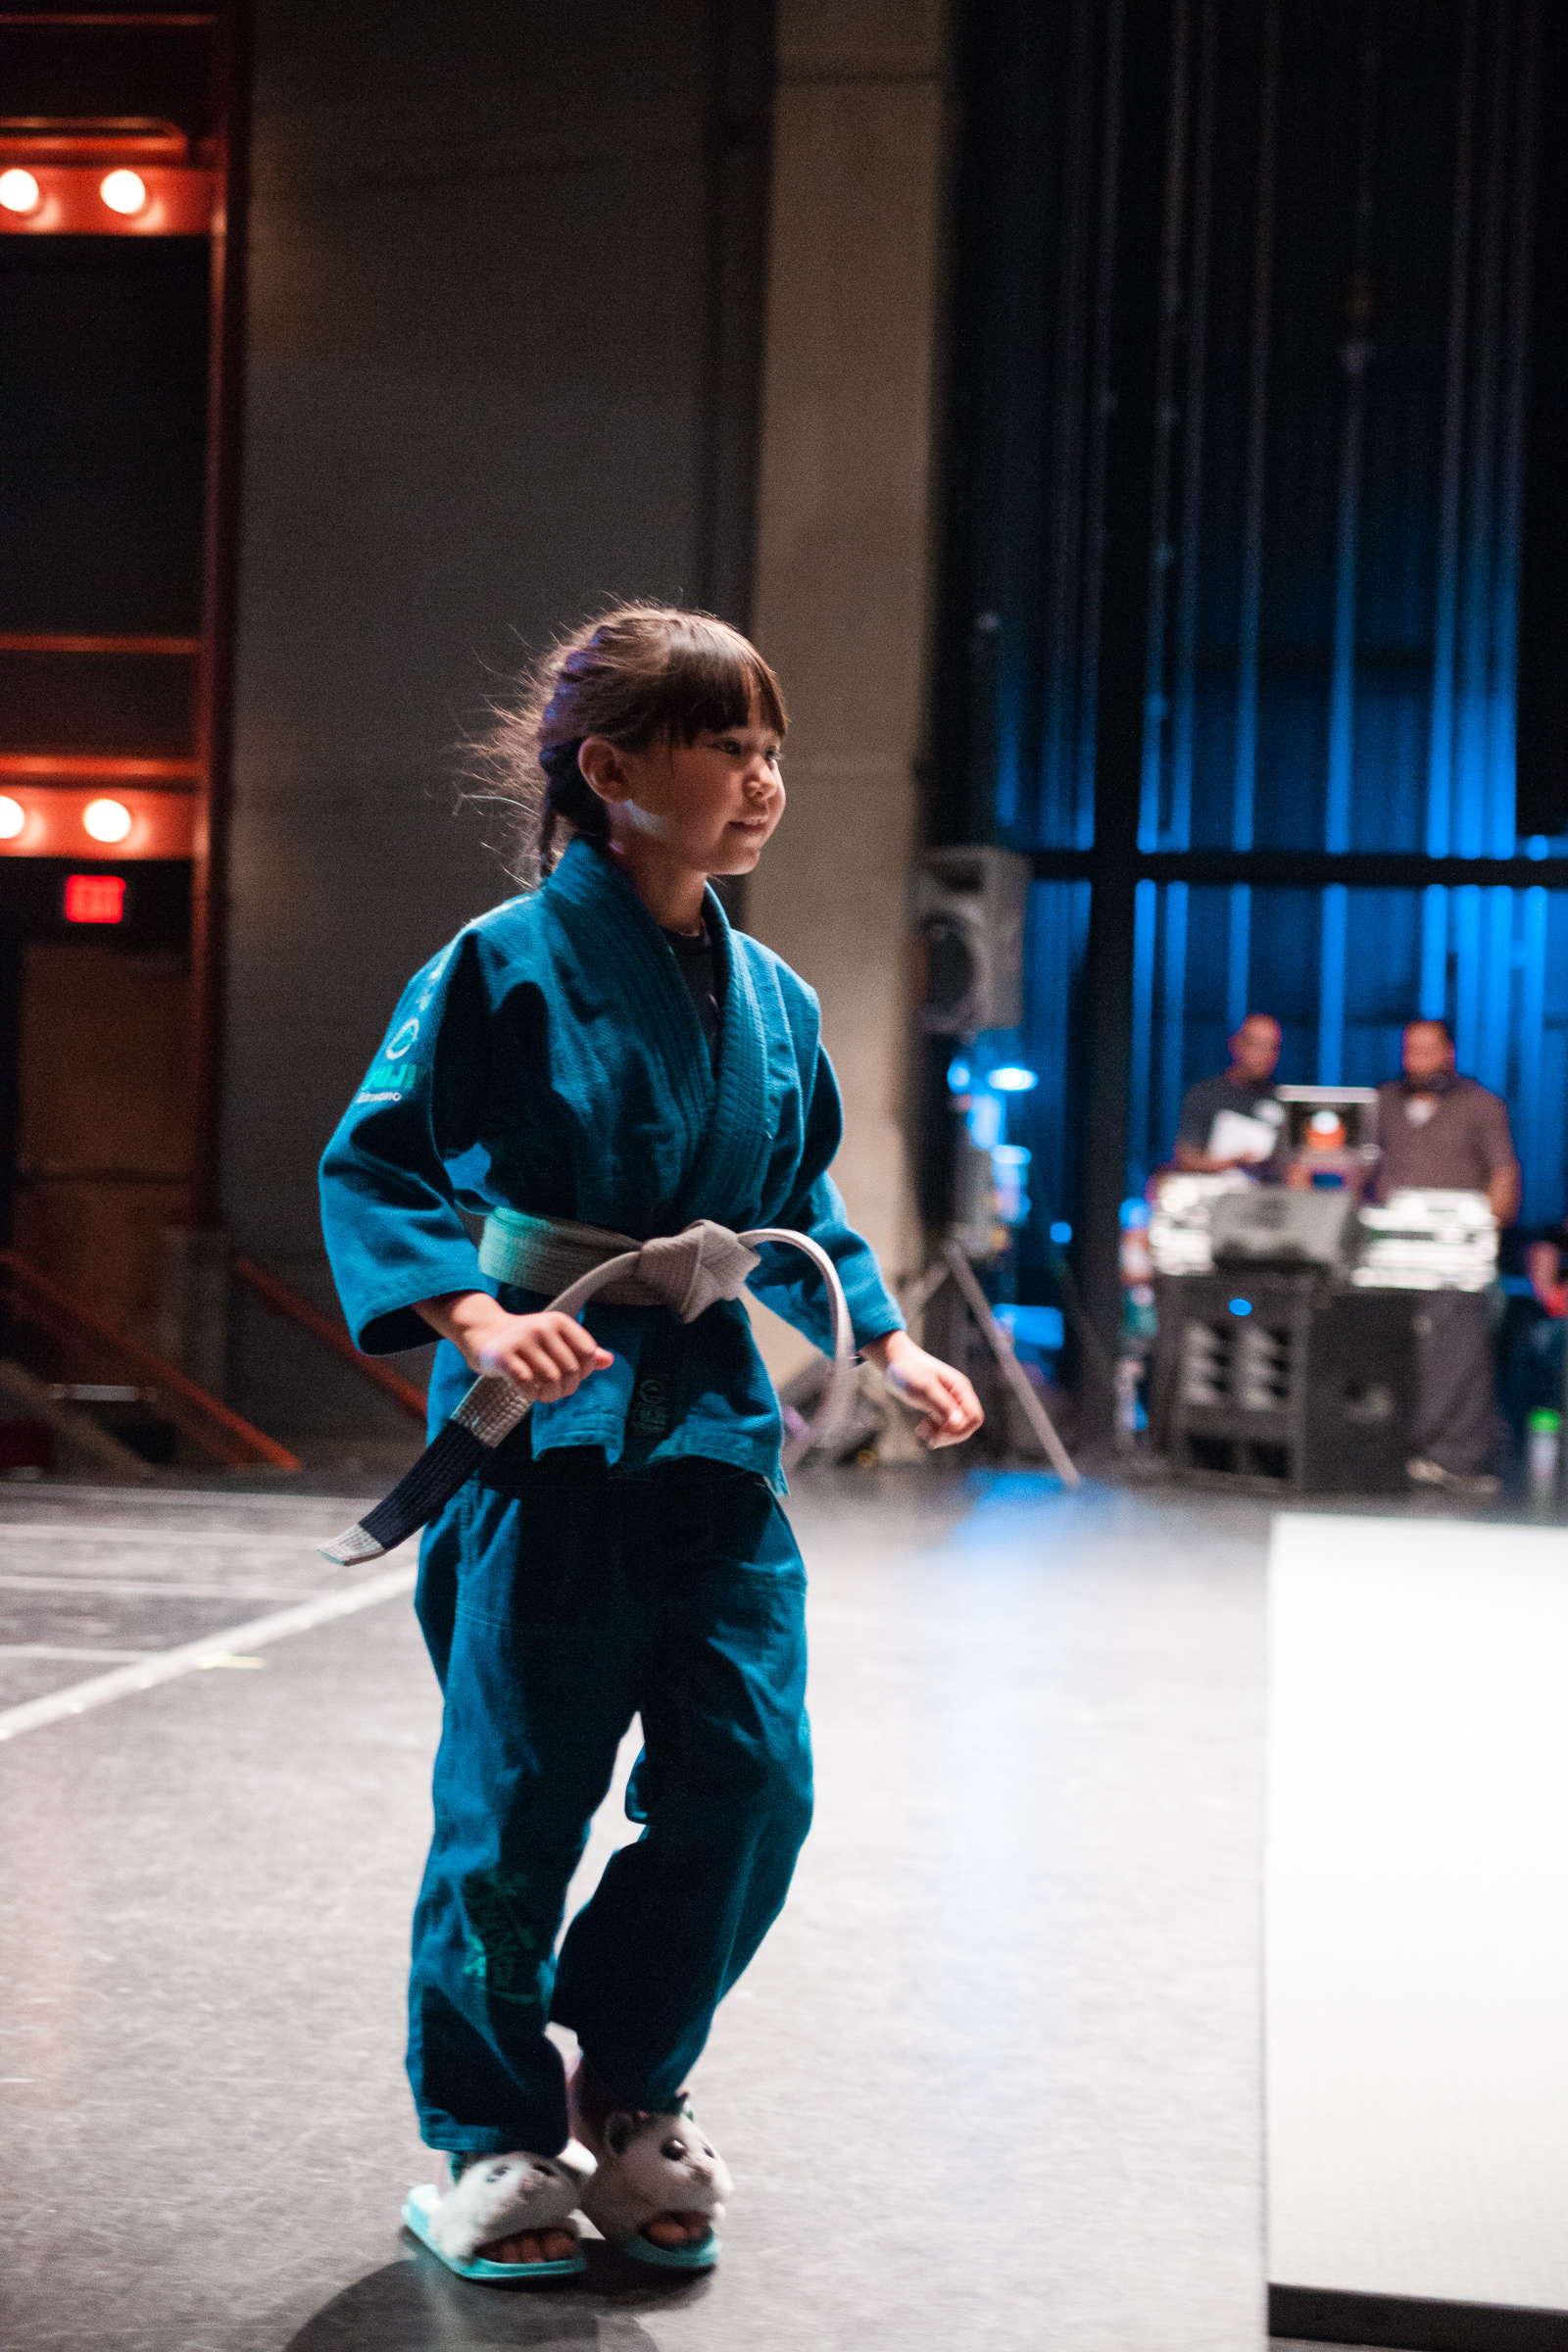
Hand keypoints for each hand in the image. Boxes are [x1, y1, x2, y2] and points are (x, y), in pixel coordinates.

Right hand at [413, 1293, 613, 1400]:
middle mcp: (542, 1327)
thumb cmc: (527, 1342)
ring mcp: (522, 1340)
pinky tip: (530, 1393)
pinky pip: (529, 1384)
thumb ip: (581, 1350)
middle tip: (557, 1391)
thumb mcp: (555, 1340)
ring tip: (545, 1395)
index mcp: (559, 1321)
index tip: (572, 1377)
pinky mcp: (503, 1356)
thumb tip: (610, 1361)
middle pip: (571, 1370)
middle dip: (567, 1388)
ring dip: (551, 1395)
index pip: (589, 1353)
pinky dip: (533, 1395)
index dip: (585, 1372)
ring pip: (552, 1379)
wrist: (484, 1334)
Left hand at [864, 1330, 983, 1448]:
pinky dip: (933, 1431)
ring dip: (940, 1434)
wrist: (894, 1360)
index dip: (961, 1430)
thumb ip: (942, 1405)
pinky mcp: (936, 1406)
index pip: (974, 1417)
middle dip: (950, 1435)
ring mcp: (948, 1401)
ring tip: (921, 1431)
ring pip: (953, 1428)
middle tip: (931, 1438)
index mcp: (960, 1388)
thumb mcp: (925, 1388)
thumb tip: (959, 1423)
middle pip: (966, 1425)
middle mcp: (958, 1396)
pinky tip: (920, 1430)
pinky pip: (942, 1425)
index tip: (941, 1432)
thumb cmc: (909, 1370)